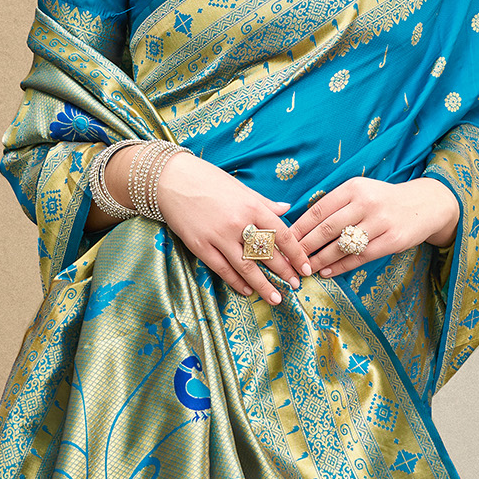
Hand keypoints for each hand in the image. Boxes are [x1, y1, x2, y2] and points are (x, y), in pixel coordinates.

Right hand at [132, 147, 310, 303]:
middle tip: (296, 285)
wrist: (172, 179)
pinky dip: (237, 282)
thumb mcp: (241, 188)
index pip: (282, 235)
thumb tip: (287, 209)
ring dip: (263, 285)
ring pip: (246, 267)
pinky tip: (247, 290)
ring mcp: (218, 236)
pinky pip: (222, 269)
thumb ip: (264, 202)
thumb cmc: (208, 180)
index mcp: (252, 206)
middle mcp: (238, 222)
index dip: (296, 254)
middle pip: (267, 254)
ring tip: (276, 298)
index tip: (306, 267)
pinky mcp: (200, 246)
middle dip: (284, 272)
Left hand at [292, 176, 459, 277]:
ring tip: (305, 269)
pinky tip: (327, 272)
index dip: (299, 228)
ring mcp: (380, 222)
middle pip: (327, 228)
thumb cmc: (384, 200)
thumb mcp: (361, 192)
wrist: (424, 205)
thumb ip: (335, 204)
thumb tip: (301, 225)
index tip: (284, 241)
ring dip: (320, 260)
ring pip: (342, 245)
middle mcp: (366, 203)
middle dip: (305, 246)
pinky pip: (360, 257)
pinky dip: (341, 266)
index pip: (318, 210)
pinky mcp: (392, 240)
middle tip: (289, 259)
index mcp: (354, 188)